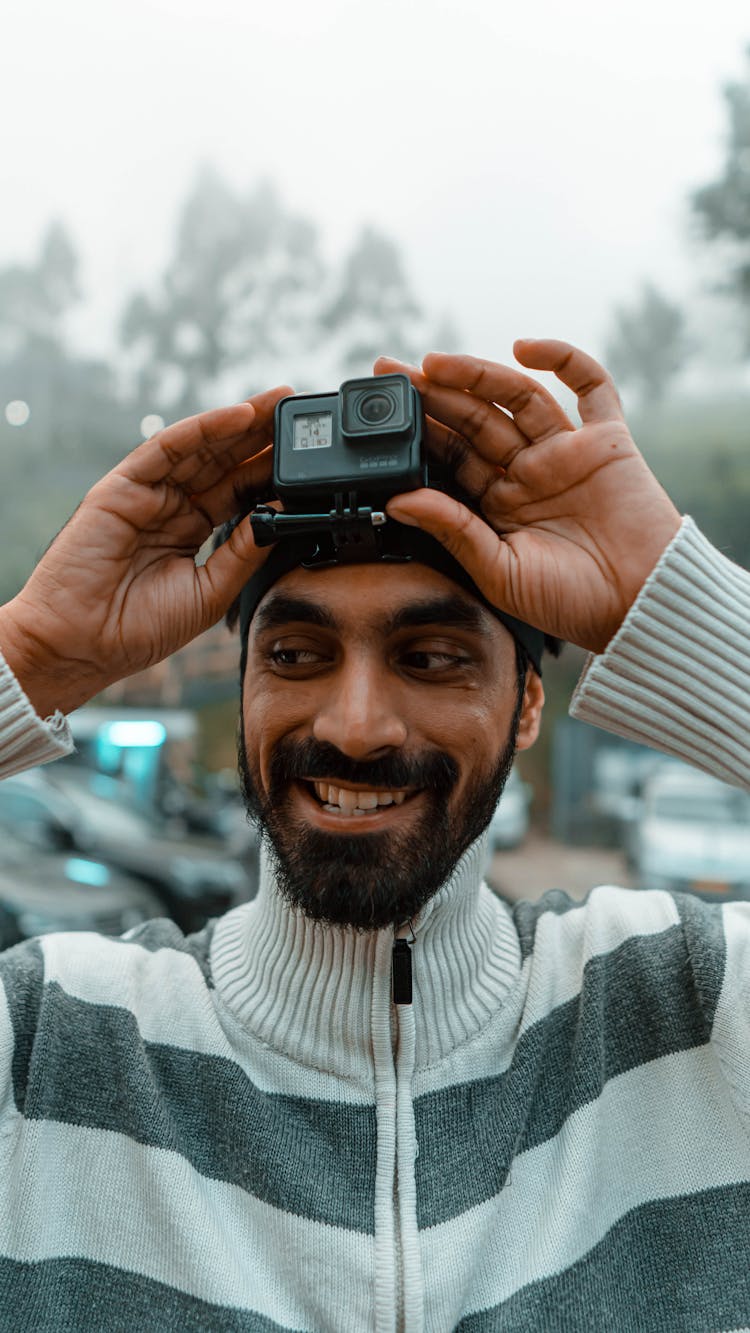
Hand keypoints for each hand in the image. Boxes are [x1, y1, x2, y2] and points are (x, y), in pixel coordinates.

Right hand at [0, 386, 289, 715]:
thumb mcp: (211, 591)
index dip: (271, 471)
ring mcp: (147, 494)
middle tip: (300, 413)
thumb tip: (281, 517)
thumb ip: (244, 552)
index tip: (308, 456)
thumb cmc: (139, 628)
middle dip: (261, 436)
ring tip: (278, 403)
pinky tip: (238, 416)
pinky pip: (167, 449)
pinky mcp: (122, 486)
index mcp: (192, 531)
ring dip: (239, 423)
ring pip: (200, 448)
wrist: (83, 645)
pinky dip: (202, 429)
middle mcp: (171, 506)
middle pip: (224, 463)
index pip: (239, 492)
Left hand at [375, 340, 680, 653]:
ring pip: (517, 398)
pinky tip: (524, 348)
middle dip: (434, 394)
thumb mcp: (497, 571)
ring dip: (478, 375)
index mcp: (500, 505)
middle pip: (476, 419)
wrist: (641, 606)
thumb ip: (452, 530)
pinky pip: (590, 387)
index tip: (381, 411)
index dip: (419, 430)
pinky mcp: (607, 441)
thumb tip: (396, 500)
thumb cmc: (571, 602)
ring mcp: (567, 453)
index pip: (452, 455)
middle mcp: (530, 472)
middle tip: (392, 372)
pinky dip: (562, 359)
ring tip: (435, 363)